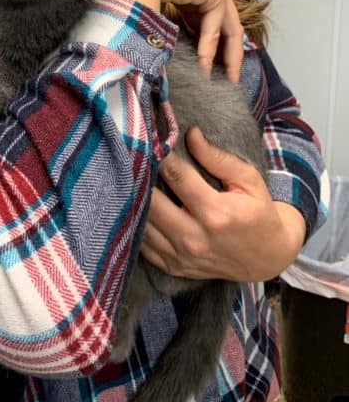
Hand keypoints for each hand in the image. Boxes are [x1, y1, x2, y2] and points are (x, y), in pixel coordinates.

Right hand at [106, 0, 243, 81]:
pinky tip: (203, 65)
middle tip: (228, 83)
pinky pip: (216, 25)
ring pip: (229, 28)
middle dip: (229, 57)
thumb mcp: (152, 15)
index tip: (208, 72)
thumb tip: (156, 67)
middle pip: (226, 27)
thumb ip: (161, 35)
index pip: (209, 24)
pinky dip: (210, 47)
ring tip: (225, 81)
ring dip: (228, 57)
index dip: (211, 49)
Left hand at [140, 127, 306, 281]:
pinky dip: (137, 224)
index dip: (161, 155)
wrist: (266, 257)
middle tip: (137, 157)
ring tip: (135, 179)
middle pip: (152, 202)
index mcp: (216, 213)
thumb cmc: (258, 212)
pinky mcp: (173, 267)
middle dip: (142, 177)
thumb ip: (217, 158)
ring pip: (142, 224)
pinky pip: (142, 244)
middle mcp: (195, 238)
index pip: (177, 177)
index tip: (152, 138)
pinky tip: (139, 206)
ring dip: (135, 200)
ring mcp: (182, 257)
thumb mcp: (248, 180)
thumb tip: (191, 134)